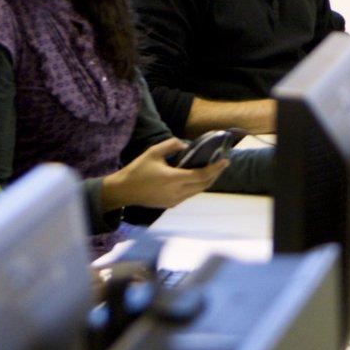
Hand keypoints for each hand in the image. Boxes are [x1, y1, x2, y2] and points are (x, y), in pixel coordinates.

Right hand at [100, 137, 230, 211]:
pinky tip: (197, 178)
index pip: (201, 175)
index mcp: (173, 179)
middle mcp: (177, 192)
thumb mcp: (153, 152)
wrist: (123, 191)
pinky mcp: (171, 204)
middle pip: (203, 185)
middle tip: (222, 164)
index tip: (226, 161)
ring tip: (212, 170)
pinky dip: (196, 186)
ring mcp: (174, 200)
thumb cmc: (137, 170)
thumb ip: (171, 145)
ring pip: (197, 191)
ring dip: (207, 181)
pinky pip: (189, 195)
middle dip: (215, 174)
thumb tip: (186, 145)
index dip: (215, 168)